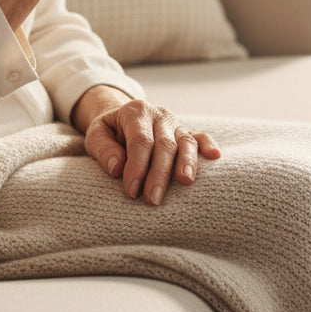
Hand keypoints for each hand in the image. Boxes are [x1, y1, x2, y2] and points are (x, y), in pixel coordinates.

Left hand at [75, 87, 220, 205]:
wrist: (122, 118)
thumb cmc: (109, 132)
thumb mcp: (96, 135)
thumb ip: (102, 148)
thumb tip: (117, 167)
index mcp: (136, 111)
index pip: (140, 140)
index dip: (137, 166)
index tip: (131, 191)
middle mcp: (159, 115)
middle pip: (164, 144)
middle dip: (159, 173)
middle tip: (152, 200)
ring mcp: (175, 123)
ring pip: (184, 141)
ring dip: (186, 162)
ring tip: (185, 182)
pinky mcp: (184, 132)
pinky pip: (199, 136)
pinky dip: (207, 145)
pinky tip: (214, 156)